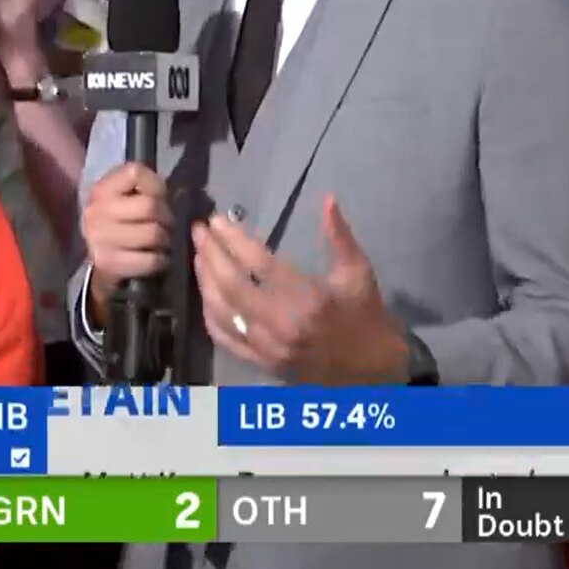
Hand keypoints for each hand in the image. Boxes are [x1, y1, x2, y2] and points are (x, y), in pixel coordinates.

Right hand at [82, 163, 172, 317]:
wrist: (101, 260)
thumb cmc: (121, 223)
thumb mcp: (125, 197)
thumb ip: (144, 187)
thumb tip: (169, 192)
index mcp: (101, 189)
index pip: (135, 172)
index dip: (154, 184)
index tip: (156, 197)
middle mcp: (96, 211)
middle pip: (150, 206)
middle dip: (166, 217)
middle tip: (165, 224)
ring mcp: (99, 238)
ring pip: (153, 233)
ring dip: (164, 240)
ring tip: (161, 241)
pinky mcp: (108, 263)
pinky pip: (151, 259)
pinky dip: (160, 260)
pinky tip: (156, 258)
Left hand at [192, 195, 408, 383]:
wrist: (371, 370)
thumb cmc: (365, 315)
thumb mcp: (358, 272)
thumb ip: (339, 235)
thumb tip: (327, 198)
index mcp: (308, 299)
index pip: (259, 264)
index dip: (234, 239)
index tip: (217, 220)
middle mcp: (282, 324)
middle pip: (232, 285)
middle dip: (211, 254)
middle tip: (199, 231)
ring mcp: (268, 347)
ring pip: (223, 312)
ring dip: (205, 281)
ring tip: (198, 255)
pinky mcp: (262, 363)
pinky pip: (226, 338)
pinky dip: (210, 314)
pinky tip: (205, 293)